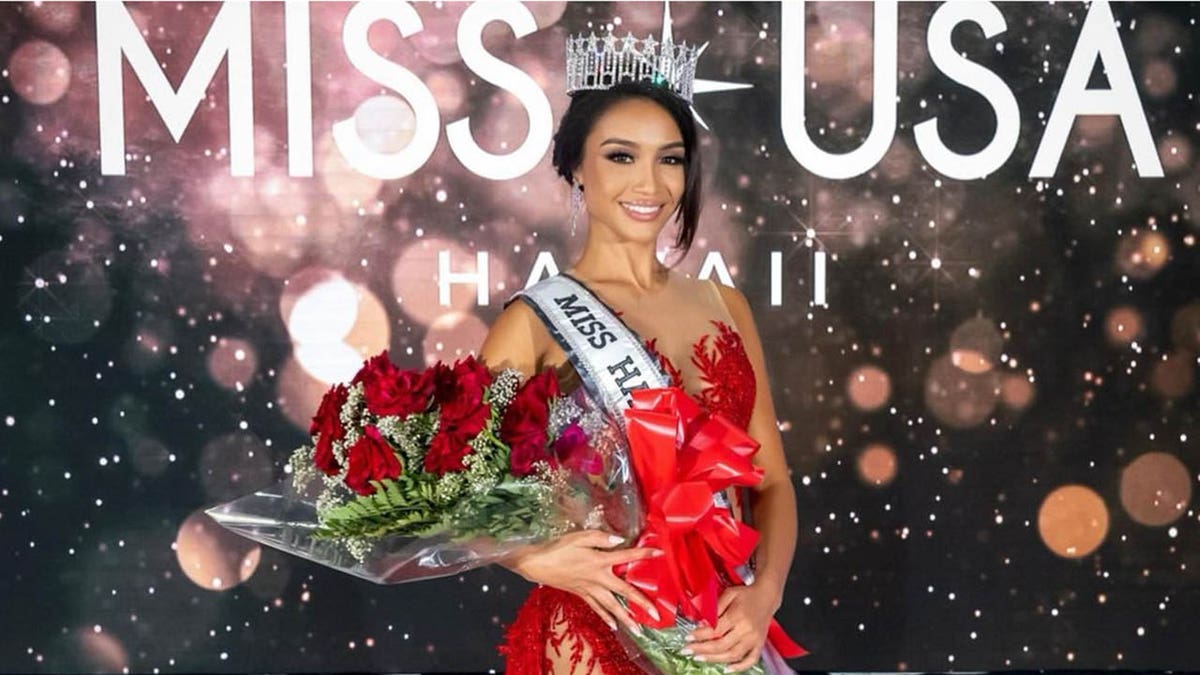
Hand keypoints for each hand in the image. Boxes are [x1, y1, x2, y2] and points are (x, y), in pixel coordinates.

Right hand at [503, 530, 662, 634]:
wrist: (536, 564)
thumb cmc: (557, 548)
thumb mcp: (578, 537)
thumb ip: (600, 538)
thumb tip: (619, 539)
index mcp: (599, 561)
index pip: (626, 556)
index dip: (643, 554)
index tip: (659, 553)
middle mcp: (598, 578)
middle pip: (624, 592)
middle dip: (641, 603)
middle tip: (656, 615)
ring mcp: (589, 589)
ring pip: (612, 606)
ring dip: (626, 618)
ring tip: (639, 629)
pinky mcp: (581, 594)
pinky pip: (597, 608)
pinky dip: (606, 617)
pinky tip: (615, 626)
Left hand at [685, 584, 779, 671]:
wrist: (767, 595)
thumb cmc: (747, 594)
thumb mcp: (729, 594)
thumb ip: (715, 608)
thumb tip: (702, 622)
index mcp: (737, 616)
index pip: (714, 630)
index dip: (699, 636)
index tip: (687, 638)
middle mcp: (746, 630)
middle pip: (721, 645)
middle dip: (702, 650)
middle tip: (688, 650)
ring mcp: (753, 639)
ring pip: (732, 655)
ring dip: (714, 659)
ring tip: (700, 658)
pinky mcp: (759, 644)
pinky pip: (751, 660)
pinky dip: (740, 667)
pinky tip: (727, 669)